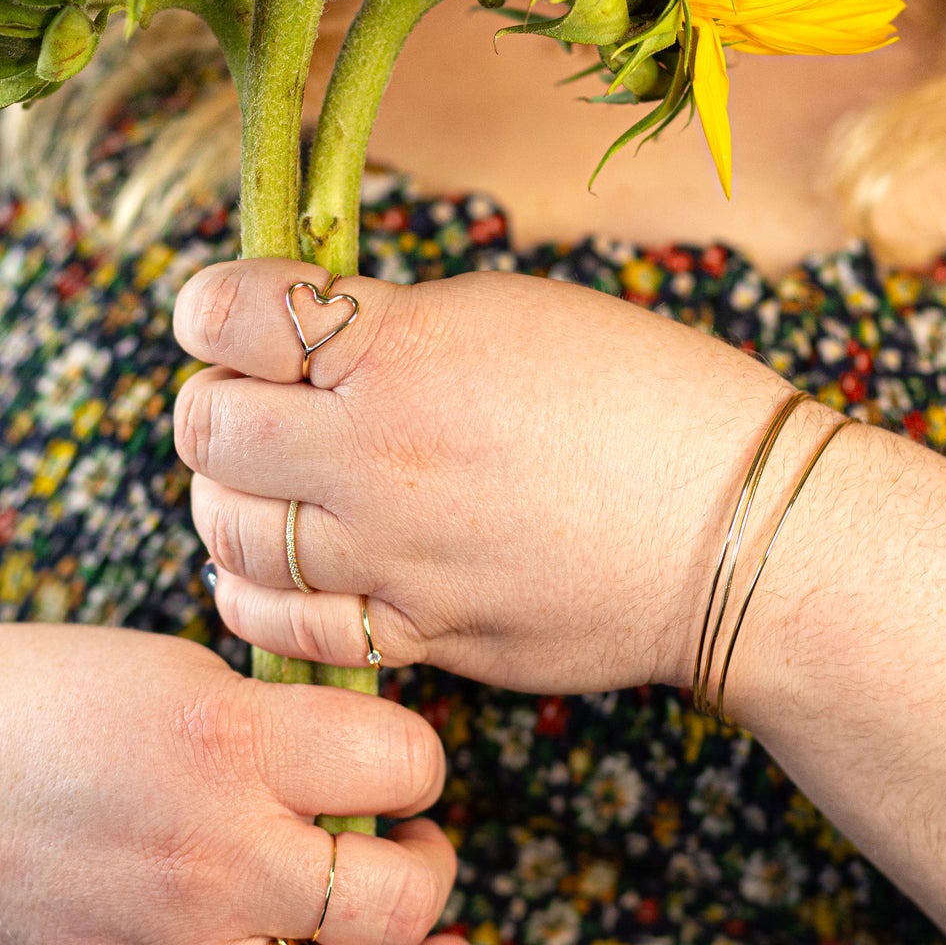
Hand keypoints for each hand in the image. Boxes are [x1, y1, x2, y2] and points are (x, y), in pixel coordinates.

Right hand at [0, 622, 464, 944]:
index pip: (398, 763)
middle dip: (432, 869)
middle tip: (415, 841)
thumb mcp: (168, 670)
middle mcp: (208, 855)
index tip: (401, 760)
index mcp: (223, 740)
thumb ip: (273, 727)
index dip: (419, 758)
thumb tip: (361, 773)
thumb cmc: (24, 699)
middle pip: (392, 897)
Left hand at [173, 258, 824, 694]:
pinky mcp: (420, 635)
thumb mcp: (513, 314)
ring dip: (228, 499)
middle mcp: (380, 454)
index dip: (211, 308)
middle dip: (212, 407)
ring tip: (266, 485)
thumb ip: (388, 326)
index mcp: (404, 347)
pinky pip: (286, 627)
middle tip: (250, 403)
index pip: (229, 313)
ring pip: (229, 532)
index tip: (227, 318)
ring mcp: (394, 557)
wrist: (736, 533)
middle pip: (208, 429)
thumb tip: (299, 339)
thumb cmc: (644, 398)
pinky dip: (256, 593)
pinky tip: (275, 569)